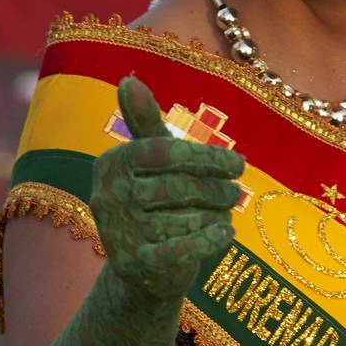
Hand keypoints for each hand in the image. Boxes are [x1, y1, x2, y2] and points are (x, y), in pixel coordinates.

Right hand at [89, 75, 244, 301]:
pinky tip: (226, 232)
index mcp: (111, 163)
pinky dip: (208, 240)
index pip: (165, 151)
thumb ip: (146, 123)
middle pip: (177, 186)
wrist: (145, 266)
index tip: (238, 164)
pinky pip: (179, 250)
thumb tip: (128, 79)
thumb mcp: (153, 161)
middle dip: (216, 188)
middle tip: (237, 192)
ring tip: (225, 212)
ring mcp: (118, 234)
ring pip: (183, 218)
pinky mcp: (134, 266)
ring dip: (214, 215)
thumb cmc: (155, 202)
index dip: (206, 157)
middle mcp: (107, 197)